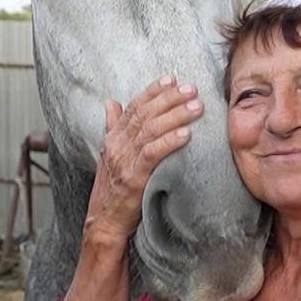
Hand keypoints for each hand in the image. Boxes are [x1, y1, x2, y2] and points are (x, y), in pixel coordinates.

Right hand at [83, 76, 202, 244]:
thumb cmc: (111, 189)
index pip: (134, 107)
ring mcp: (124, 160)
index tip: (171, 79)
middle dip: (170, 98)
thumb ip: (112, 127)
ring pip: (151, 130)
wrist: (103, 221)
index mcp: (113, 138)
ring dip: (175, 115)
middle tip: (191, 88)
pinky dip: (169, 141)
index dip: (153, 91)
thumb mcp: (109, 154)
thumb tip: (110, 102)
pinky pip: (152, 154)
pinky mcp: (133, 177)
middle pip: (145, 114)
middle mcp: (117, 145)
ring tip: (196, 106)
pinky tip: (186, 134)